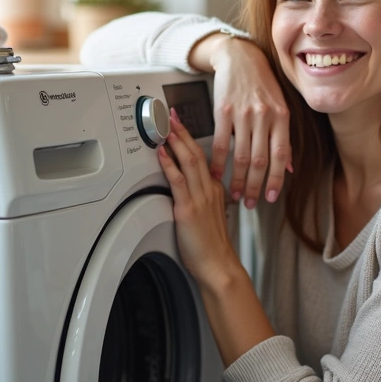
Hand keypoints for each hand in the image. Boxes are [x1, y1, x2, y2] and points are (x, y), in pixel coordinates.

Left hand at [157, 107, 240, 286]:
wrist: (219, 266)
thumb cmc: (212, 247)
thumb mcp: (211, 216)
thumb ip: (203, 199)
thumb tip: (190, 190)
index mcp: (215, 189)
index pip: (202, 157)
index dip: (190, 139)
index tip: (181, 126)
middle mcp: (209, 189)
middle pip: (196, 153)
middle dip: (182, 131)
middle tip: (171, 115)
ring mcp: (199, 198)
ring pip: (189, 162)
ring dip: (176, 141)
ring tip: (165, 125)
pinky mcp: (188, 209)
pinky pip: (178, 181)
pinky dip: (169, 164)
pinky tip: (162, 153)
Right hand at [195, 33, 292, 208]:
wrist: (240, 58)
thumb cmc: (262, 84)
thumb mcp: (281, 107)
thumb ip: (284, 138)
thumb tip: (290, 167)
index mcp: (282, 117)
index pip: (281, 156)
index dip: (277, 180)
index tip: (271, 198)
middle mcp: (264, 117)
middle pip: (260, 161)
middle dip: (255, 187)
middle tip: (250, 203)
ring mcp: (244, 115)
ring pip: (241, 156)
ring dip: (237, 180)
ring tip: (235, 194)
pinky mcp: (223, 111)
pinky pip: (222, 144)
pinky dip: (219, 163)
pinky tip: (217, 175)